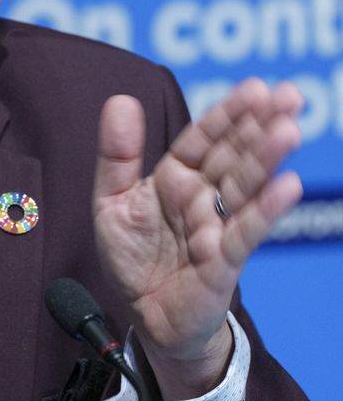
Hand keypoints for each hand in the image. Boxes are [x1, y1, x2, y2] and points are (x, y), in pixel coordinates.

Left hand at [93, 78, 302, 399]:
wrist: (142, 313)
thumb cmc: (132, 256)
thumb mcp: (112, 199)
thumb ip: (117, 153)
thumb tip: (120, 100)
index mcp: (176, 176)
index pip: (204, 138)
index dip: (228, 114)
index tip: (256, 87)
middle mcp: (202, 196)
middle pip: (233, 155)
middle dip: (259, 125)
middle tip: (288, 95)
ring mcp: (216, 226)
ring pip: (244, 186)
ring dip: (266, 158)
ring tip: (288, 128)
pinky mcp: (223, 261)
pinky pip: (244, 232)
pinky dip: (264, 210)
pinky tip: (287, 185)